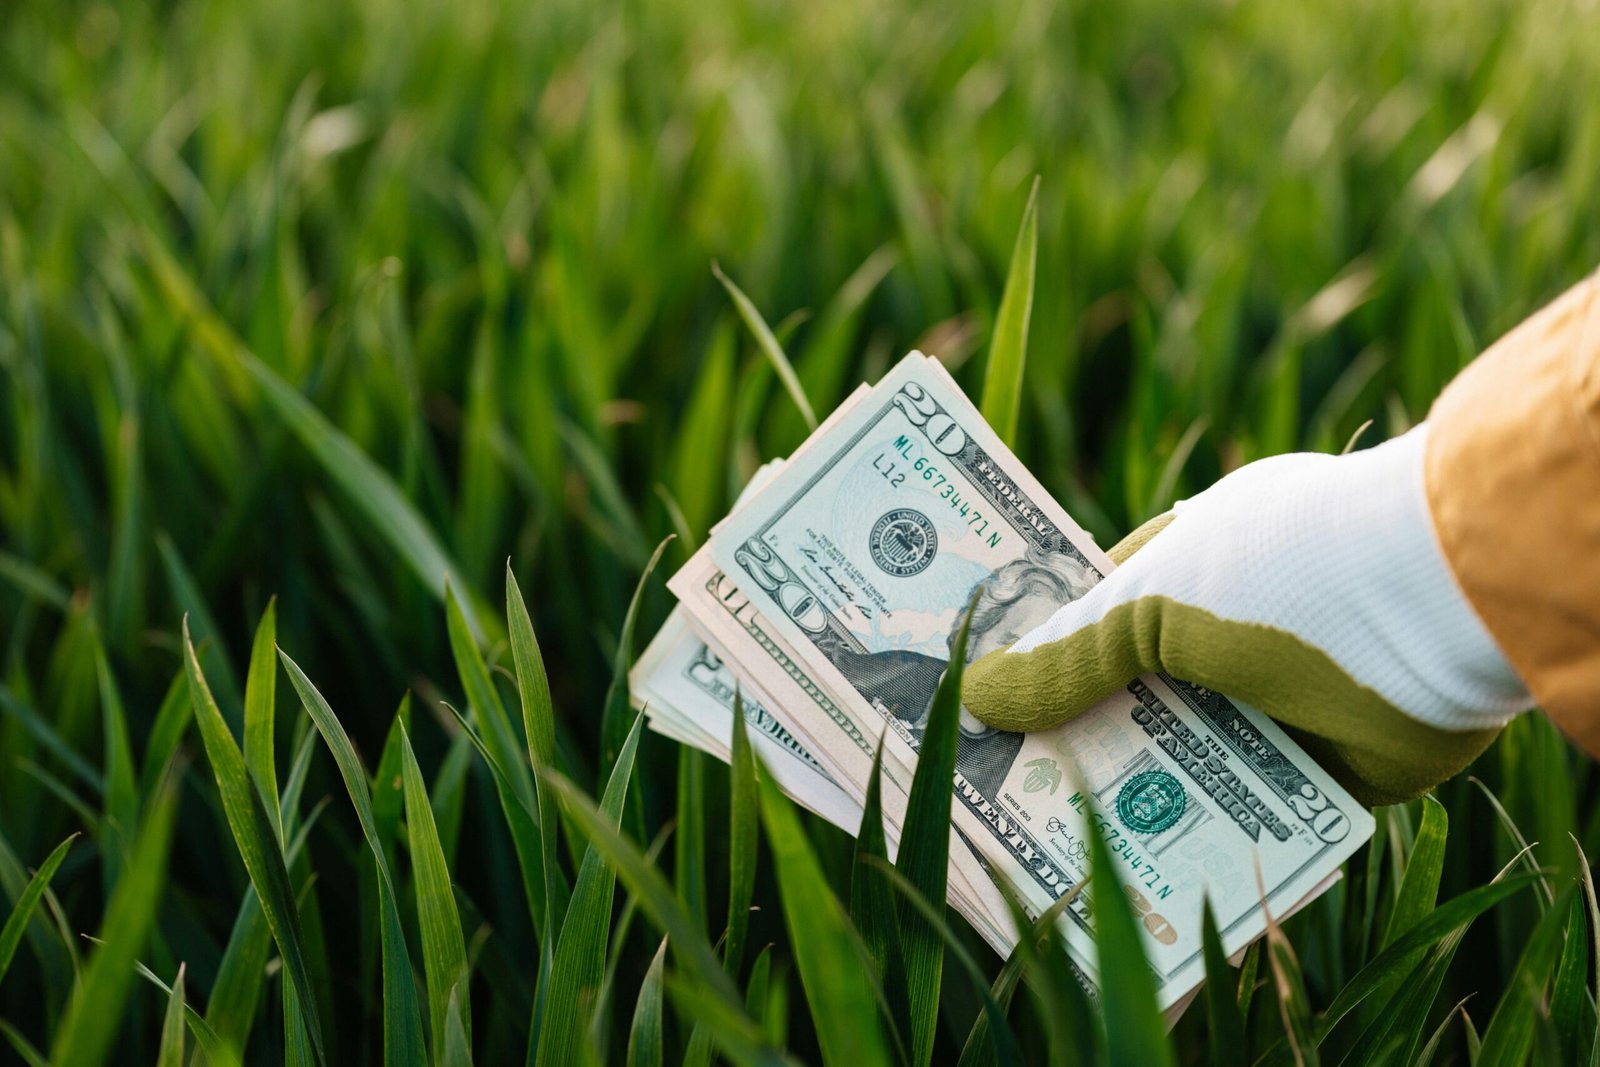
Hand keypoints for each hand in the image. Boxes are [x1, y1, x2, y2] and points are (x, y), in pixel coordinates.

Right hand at [961, 425, 1531, 805]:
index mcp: (1202, 555)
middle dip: (1080, 730)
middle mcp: (1243, 623)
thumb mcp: (1149, 604)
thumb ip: (1065, 658)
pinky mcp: (1329, 764)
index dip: (1044, 647)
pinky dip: (1208, 833)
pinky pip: (1252, 807)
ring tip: (1050, 842)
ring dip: (1137, 789)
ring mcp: (1287, 693)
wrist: (1435, 614)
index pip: (1104, 605)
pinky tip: (1140, 871)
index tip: (984, 694)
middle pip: (1141, 687)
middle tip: (1001, 783)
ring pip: (1190, 752)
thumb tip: (974, 696)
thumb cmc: (1283, 569)